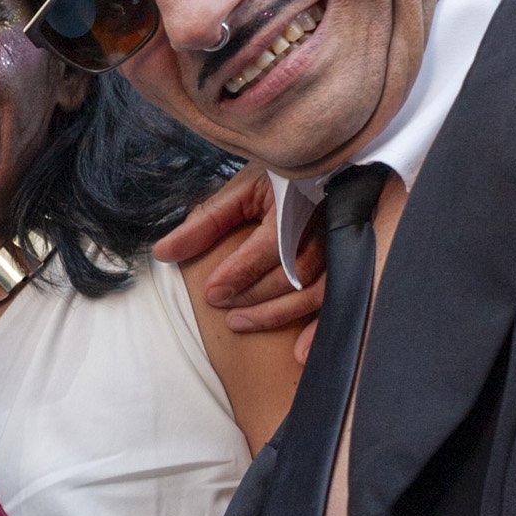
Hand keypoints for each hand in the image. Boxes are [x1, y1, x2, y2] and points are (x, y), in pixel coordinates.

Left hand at [153, 167, 326, 361]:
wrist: (323, 162)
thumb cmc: (279, 178)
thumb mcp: (240, 191)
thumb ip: (204, 223)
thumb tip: (164, 253)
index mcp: (298, 203)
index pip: (270, 246)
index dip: (240, 273)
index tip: (212, 293)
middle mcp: (326, 225)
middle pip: (293, 273)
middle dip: (254, 296)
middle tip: (222, 308)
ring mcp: (343, 246)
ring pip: (315, 291)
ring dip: (277, 315)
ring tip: (239, 324)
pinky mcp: (351, 263)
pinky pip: (340, 300)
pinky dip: (320, 329)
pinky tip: (298, 352)